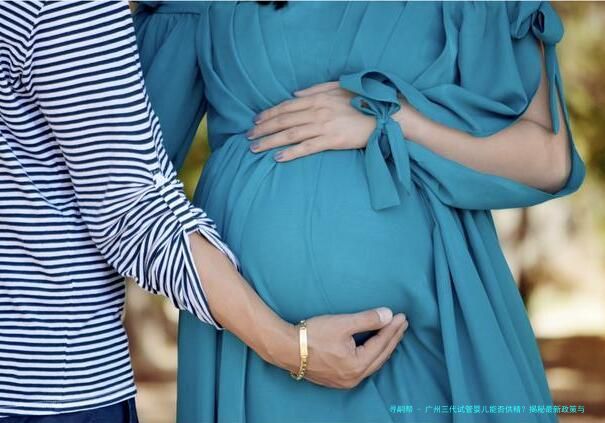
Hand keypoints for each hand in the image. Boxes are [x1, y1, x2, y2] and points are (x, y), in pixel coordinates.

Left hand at [247, 82, 375, 161]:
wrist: (385, 115)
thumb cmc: (363, 101)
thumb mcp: (339, 87)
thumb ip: (315, 89)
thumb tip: (294, 94)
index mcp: (318, 98)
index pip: (286, 106)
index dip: (268, 114)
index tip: (256, 121)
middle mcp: (317, 111)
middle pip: (283, 120)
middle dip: (263, 128)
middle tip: (248, 136)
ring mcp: (324, 126)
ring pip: (290, 134)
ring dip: (270, 141)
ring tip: (255, 149)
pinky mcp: (332, 141)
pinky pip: (306, 148)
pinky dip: (290, 153)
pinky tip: (277, 158)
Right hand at [268, 308, 408, 388]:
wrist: (286, 348)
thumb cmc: (313, 335)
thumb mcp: (342, 323)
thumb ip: (367, 319)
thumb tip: (389, 315)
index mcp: (357, 364)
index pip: (381, 343)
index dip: (393, 329)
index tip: (402, 316)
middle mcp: (354, 377)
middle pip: (380, 356)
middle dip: (392, 339)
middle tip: (402, 325)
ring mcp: (345, 381)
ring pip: (372, 364)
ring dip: (383, 348)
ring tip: (392, 335)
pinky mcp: (336, 379)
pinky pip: (362, 368)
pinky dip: (372, 356)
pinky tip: (374, 350)